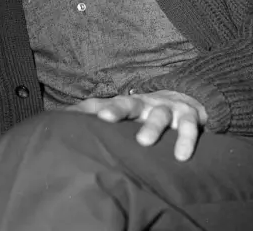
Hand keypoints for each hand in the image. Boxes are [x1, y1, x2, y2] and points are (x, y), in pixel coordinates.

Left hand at [65, 90, 207, 160]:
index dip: (93, 109)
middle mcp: (145, 103)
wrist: (189, 97)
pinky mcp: (190, 116)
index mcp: (129, 104)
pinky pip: (189, 127)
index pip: (107, 104)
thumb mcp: (126, 110)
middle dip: (116, 110)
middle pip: (128, 103)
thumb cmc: (148, 109)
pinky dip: (185, 139)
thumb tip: (63, 117)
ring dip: (151, 126)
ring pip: (158, 114)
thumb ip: (96, 111)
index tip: (78, 116)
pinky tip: (181, 155)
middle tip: (104, 119)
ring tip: (143, 142)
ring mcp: (167, 108)